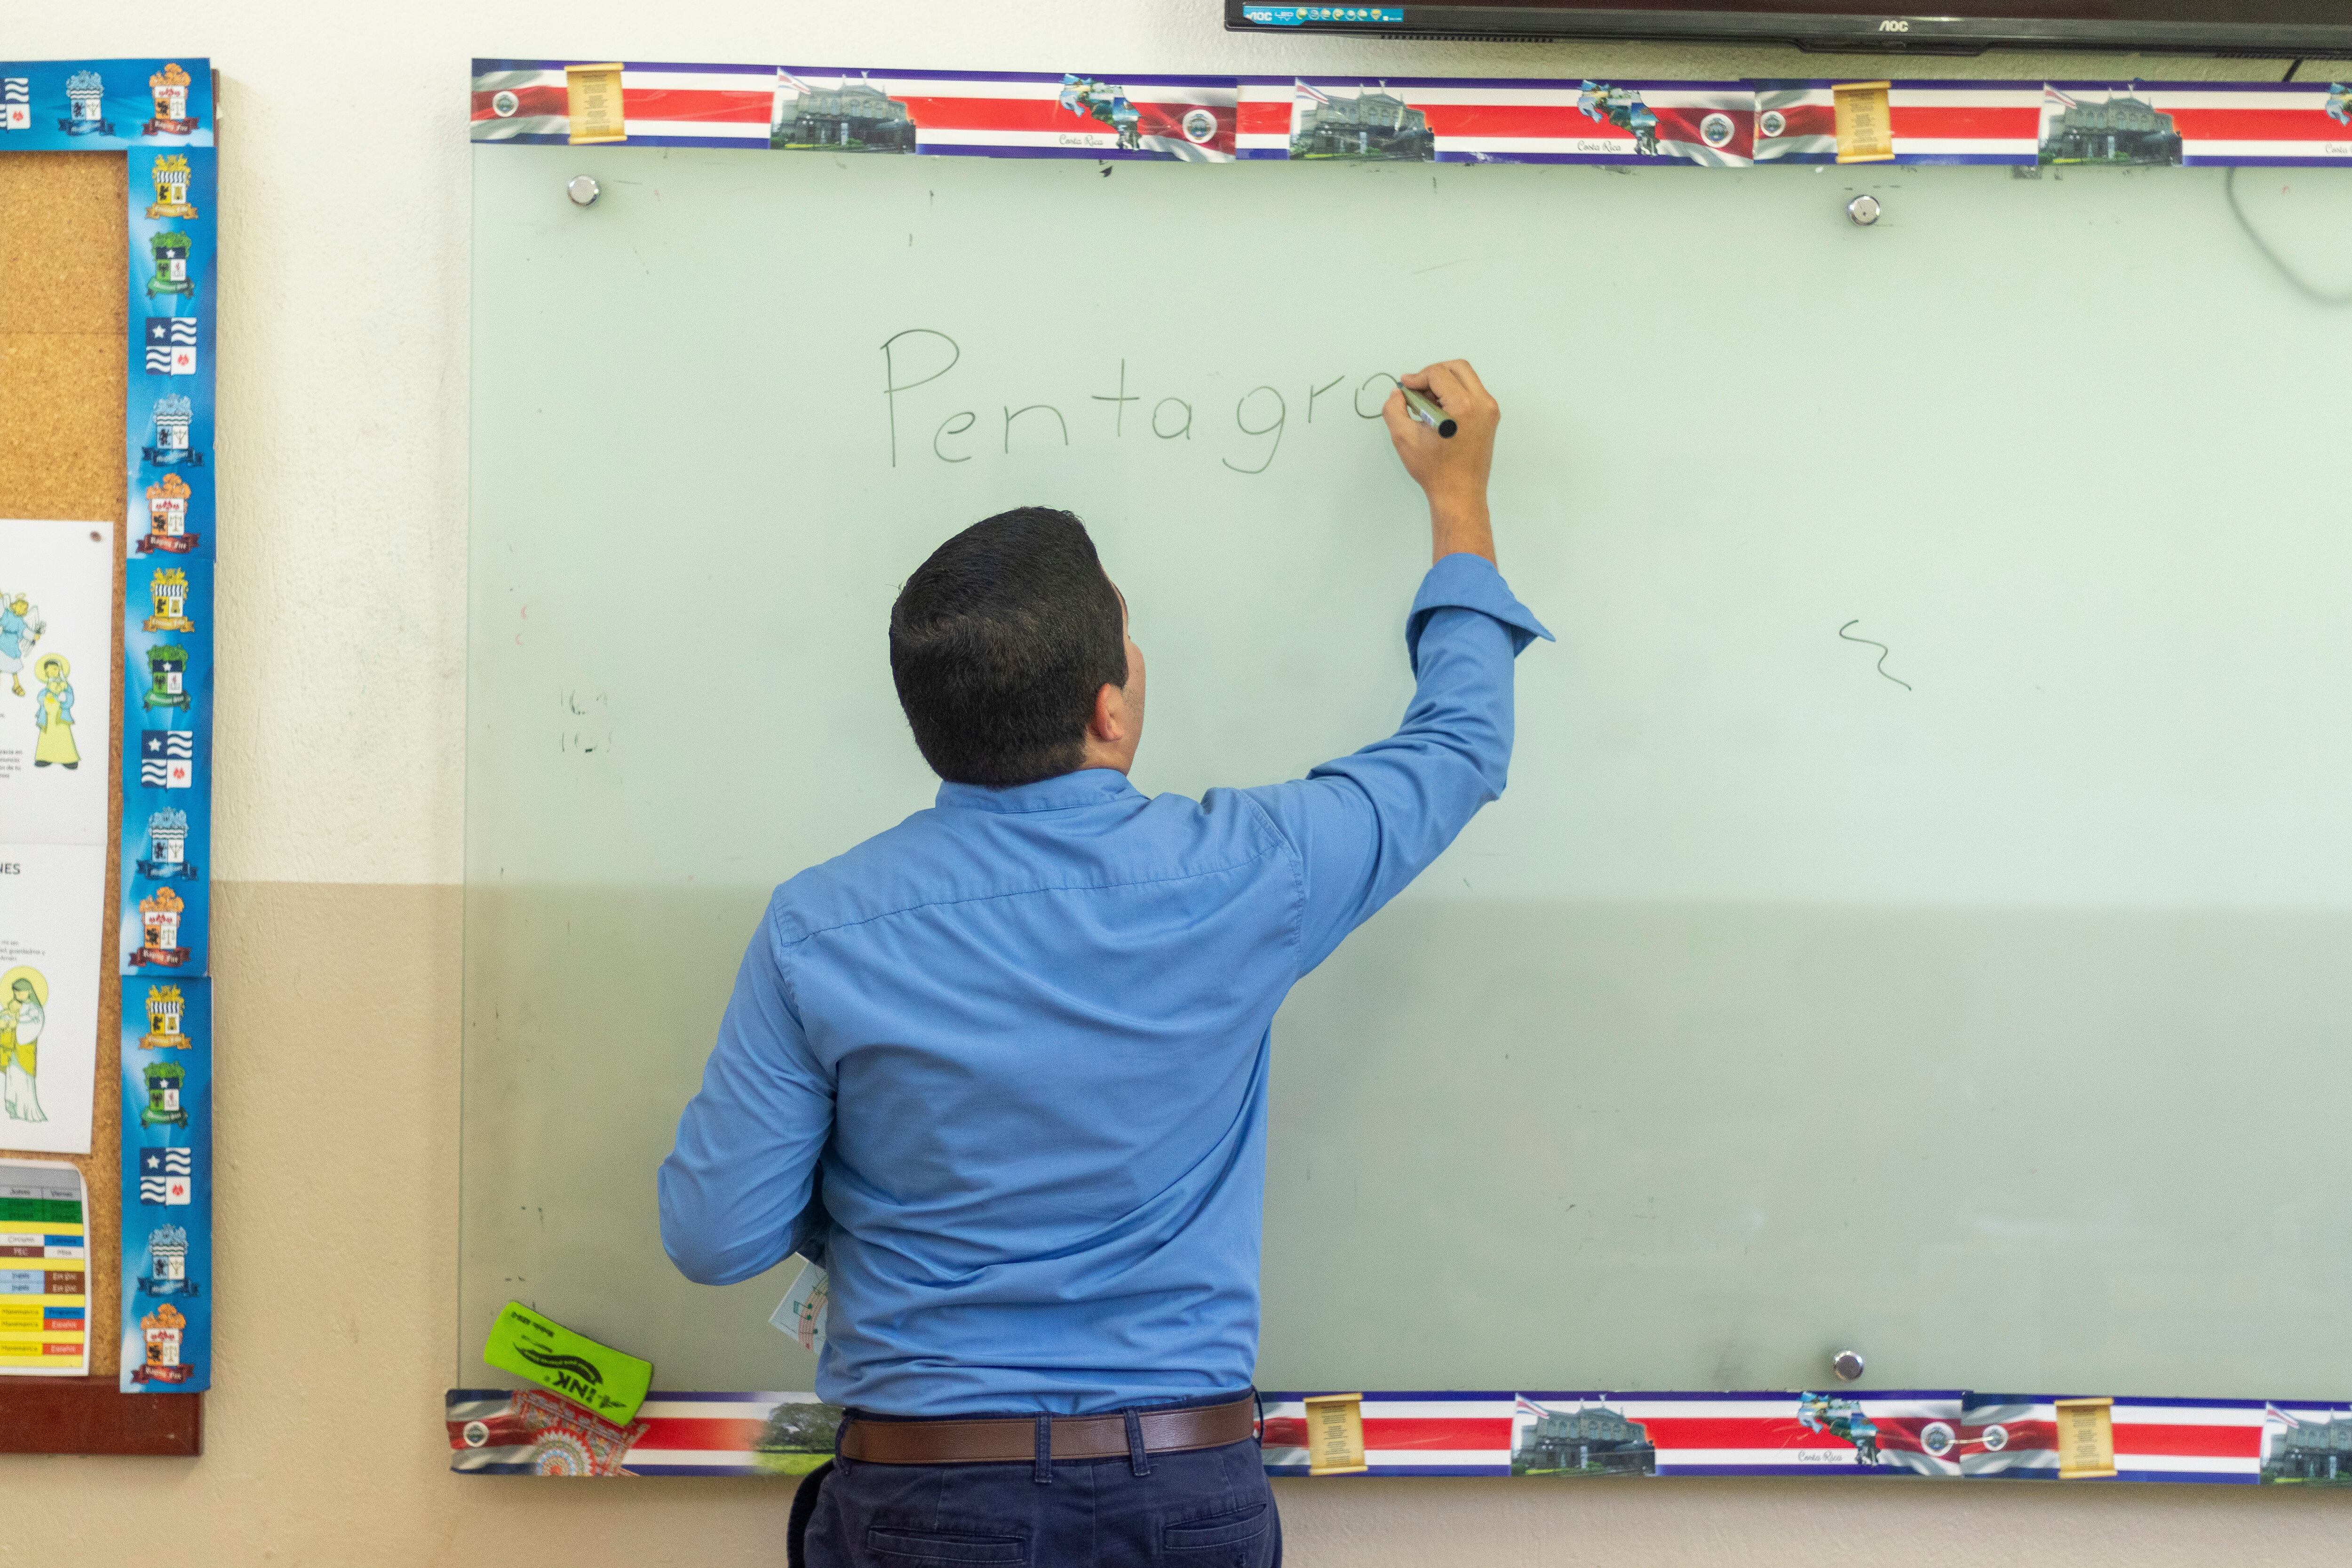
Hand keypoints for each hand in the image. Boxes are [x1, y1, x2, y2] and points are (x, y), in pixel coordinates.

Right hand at [1381, 359, 1497, 563]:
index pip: (1438, 374)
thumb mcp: (1403, 438)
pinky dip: (1454, 394)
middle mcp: (1482, 403)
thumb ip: (1394, 409)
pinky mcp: (1490, 418)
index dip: (1417, 377)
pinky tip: (1438, 411)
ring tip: (1425, 402)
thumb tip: (1398, 393)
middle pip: (1457, 367)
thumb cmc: (1434, 470)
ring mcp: (1489, 410)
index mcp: (1464, 405)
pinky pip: (1472, 393)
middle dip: (1433, 374)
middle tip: (1416, 389)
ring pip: (1466, 378)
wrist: (1459, 494)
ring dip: (1443, 383)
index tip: (1404, 387)